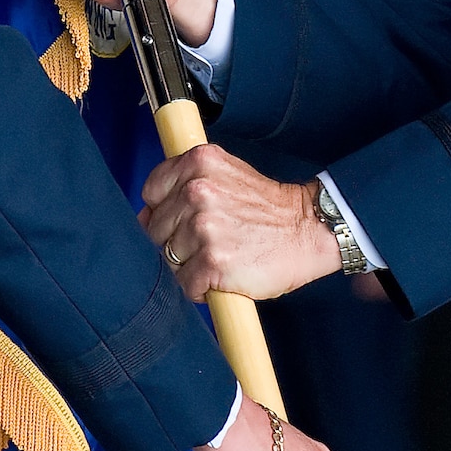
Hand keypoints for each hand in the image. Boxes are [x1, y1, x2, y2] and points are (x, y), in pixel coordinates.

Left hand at [143, 146, 341, 302]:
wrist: (307, 230)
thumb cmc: (265, 209)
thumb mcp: (224, 175)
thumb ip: (183, 185)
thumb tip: (143, 217)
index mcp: (198, 162)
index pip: (151, 193)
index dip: (166, 211)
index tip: (187, 219)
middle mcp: (197, 190)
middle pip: (156, 229)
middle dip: (177, 241)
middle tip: (211, 241)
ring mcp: (204, 226)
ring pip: (168, 259)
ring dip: (189, 266)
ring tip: (219, 258)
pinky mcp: (212, 260)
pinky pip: (184, 284)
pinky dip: (200, 288)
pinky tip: (221, 276)